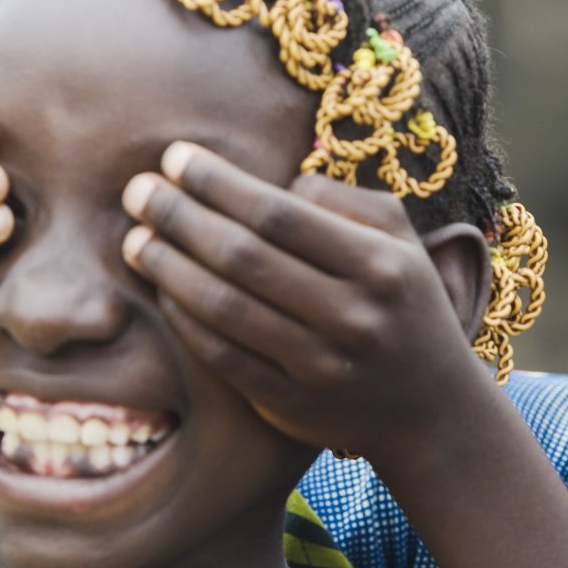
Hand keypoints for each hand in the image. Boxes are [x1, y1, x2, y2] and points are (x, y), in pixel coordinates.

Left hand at [120, 141, 491, 458]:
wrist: (432, 410)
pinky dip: (185, 320)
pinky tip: (163, 290)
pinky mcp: (292, 406)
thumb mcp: (400, 241)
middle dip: (179, 217)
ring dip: (168, 268)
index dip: (219, 183)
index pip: (280, 214)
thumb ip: (343, 200)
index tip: (176, 157)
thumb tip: (273, 181)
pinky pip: (222, 357)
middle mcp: (352, 316)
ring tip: (136, 239)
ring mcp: (320, 367)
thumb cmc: (404, 305)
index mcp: (380, 265)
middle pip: (243, 257)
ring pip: (225, 308)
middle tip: (138, 190)